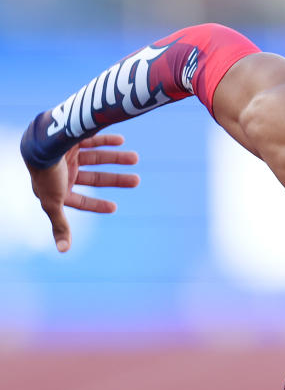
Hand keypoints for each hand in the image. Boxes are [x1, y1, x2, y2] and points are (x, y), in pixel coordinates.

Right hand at [26, 133, 139, 252]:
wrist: (41, 142)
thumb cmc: (46, 174)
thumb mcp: (54, 203)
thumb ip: (60, 225)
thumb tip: (63, 251)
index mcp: (58, 188)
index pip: (80, 201)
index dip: (97, 205)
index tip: (115, 208)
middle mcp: (64, 172)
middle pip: (95, 178)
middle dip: (116, 180)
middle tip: (137, 181)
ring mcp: (68, 155)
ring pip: (97, 158)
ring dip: (117, 158)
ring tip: (136, 158)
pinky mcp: (71, 139)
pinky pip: (92, 139)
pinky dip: (106, 139)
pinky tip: (122, 140)